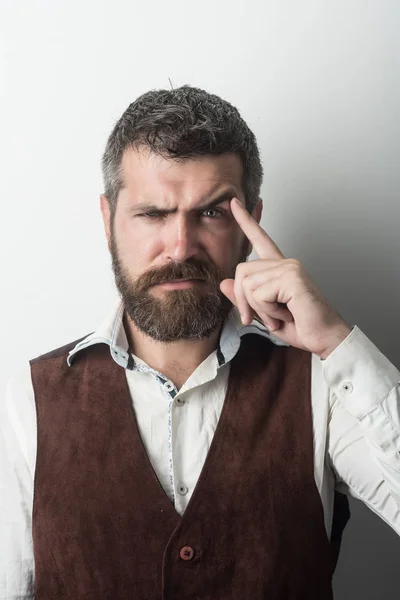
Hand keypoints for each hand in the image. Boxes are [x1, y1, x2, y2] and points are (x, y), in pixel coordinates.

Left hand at [219, 198, 351, 358]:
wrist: (325, 338)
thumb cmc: (301, 326)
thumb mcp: (263, 315)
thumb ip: (244, 299)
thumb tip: (222, 283)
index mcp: (279, 269)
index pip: (259, 239)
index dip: (245, 221)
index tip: (233, 203)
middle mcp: (285, 263)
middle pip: (241, 272)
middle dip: (243, 301)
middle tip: (263, 320)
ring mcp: (290, 267)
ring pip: (248, 284)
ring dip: (258, 309)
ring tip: (279, 317)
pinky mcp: (292, 277)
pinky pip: (260, 294)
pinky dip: (268, 311)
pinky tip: (286, 313)